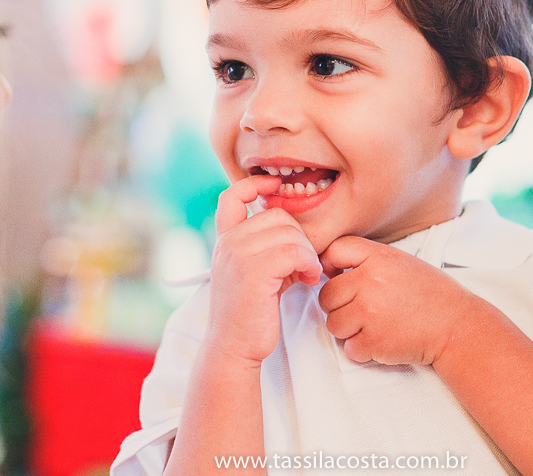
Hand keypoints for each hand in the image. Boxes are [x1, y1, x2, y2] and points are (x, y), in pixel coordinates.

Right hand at [205, 174, 322, 364]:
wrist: (234, 348)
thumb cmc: (251, 314)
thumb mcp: (254, 273)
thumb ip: (266, 248)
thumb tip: (295, 232)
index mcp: (224, 241)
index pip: (231, 196)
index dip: (255, 183)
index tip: (275, 185)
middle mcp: (228, 243)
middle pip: (277, 215)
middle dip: (299, 237)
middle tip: (303, 264)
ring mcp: (238, 255)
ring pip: (289, 232)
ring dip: (307, 253)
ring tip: (306, 274)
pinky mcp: (253, 271)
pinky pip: (294, 250)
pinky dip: (308, 263)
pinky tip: (307, 279)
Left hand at [318, 236, 476, 366]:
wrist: (456, 326)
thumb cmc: (431, 294)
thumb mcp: (400, 262)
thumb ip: (366, 260)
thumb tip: (328, 267)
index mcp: (378, 258)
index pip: (333, 251)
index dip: (331, 265)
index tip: (338, 276)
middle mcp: (370, 283)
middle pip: (327, 295)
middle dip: (340, 305)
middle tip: (363, 308)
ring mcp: (370, 314)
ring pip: (334, 324)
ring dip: (349, 329)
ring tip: (374, 324)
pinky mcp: (374, 342)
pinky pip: (349, 348)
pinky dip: (362, 349)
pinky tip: (382, 339)